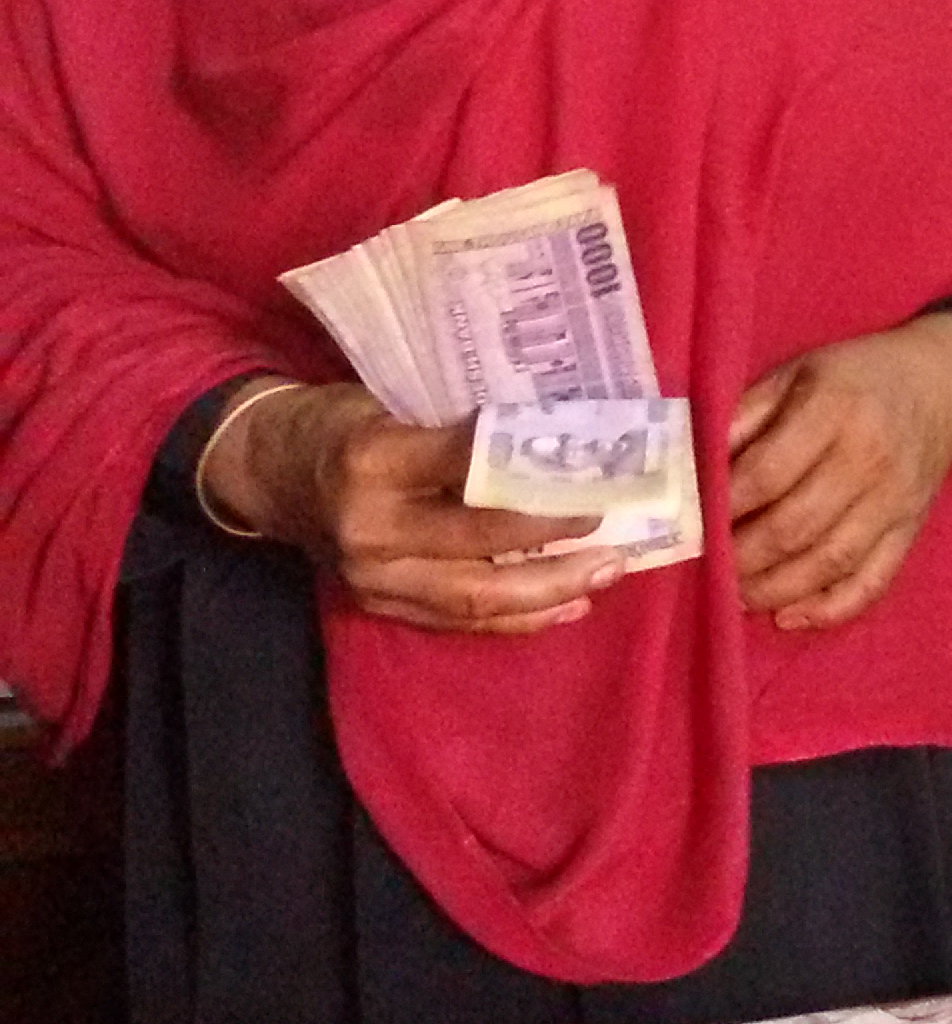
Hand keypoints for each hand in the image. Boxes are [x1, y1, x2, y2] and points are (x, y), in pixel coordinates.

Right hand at [208, 381, 624, 634]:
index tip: (591, 466)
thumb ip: (456, 429)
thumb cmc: (339, 424)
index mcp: (372, 461)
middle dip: (554, 543)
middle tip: (614, 532)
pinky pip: (457, 620)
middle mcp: (370, 528)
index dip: (529, 471)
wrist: (266, 472)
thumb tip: (553, 441)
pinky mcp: (377, 605)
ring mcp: (372, 577)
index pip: (465, 467)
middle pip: (478, 546)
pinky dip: (516, 617)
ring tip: (606, 573)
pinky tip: (565, 605)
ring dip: (549, 591)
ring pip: (474, 597)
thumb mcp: (390, 403)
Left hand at [728, 313, 951, 632]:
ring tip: (736, 594)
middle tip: (707, 565)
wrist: (943, 386)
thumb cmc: (857, 376)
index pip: (769, 472)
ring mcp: (893, 502)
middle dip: (742, 556)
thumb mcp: (797, 371)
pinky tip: (789, 616)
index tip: (692, 522)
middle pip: (796, 526)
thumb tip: (696, 466)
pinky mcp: (909, 532)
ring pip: (829, 562)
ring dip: (774, 589)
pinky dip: (829, 610)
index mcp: (835, 410)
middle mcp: (869, 460)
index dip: (724, 505)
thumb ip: (746, 414)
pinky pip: (871, 583)